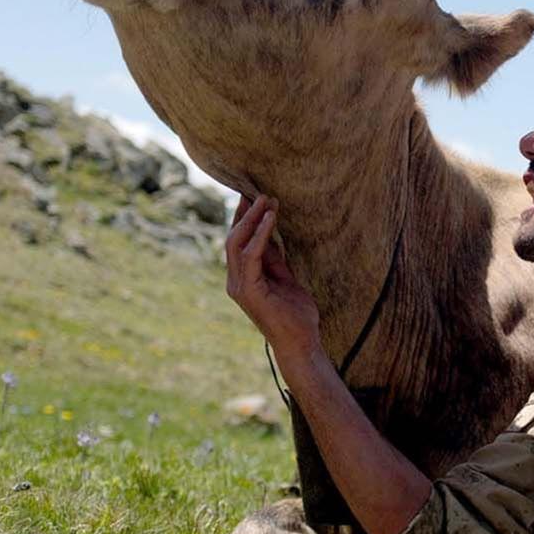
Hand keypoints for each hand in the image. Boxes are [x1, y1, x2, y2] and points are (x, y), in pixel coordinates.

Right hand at [225, 195, 324, 359]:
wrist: (301, 342)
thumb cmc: (296, 314)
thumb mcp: (285, 278)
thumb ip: (274, 258)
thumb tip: (269, 232)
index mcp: (243, 278)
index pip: (238, 242)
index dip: (244, 218)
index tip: (254, 197)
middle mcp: (235, 281)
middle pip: (233, 238)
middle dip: (245, 213)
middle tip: (258, 191)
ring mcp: (239, 286)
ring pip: (237, 243)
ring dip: (252, 219)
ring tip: (266, 199)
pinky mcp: (249, 291)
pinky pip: (251, 256)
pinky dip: (260, 235)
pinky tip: (270, 219)